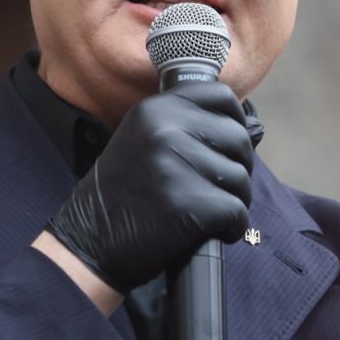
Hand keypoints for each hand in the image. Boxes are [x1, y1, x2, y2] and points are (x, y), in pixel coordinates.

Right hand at [46, 82, 254, 292]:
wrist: (90, 243)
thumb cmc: (124, 195)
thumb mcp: (142, 140)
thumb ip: (184, 125)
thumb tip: (250, 127)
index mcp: (154, 109)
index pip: (221, 96)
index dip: (235, 120)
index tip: (229, 143)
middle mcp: (164, 130)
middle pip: (238, 138)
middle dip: (238, 166)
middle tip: (217, 188)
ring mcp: (175, 166)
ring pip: (241, 177)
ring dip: (235, 199)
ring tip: (208, 212)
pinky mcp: (188, 204)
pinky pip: (237, 211)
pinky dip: (233, 227)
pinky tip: (213, 232)